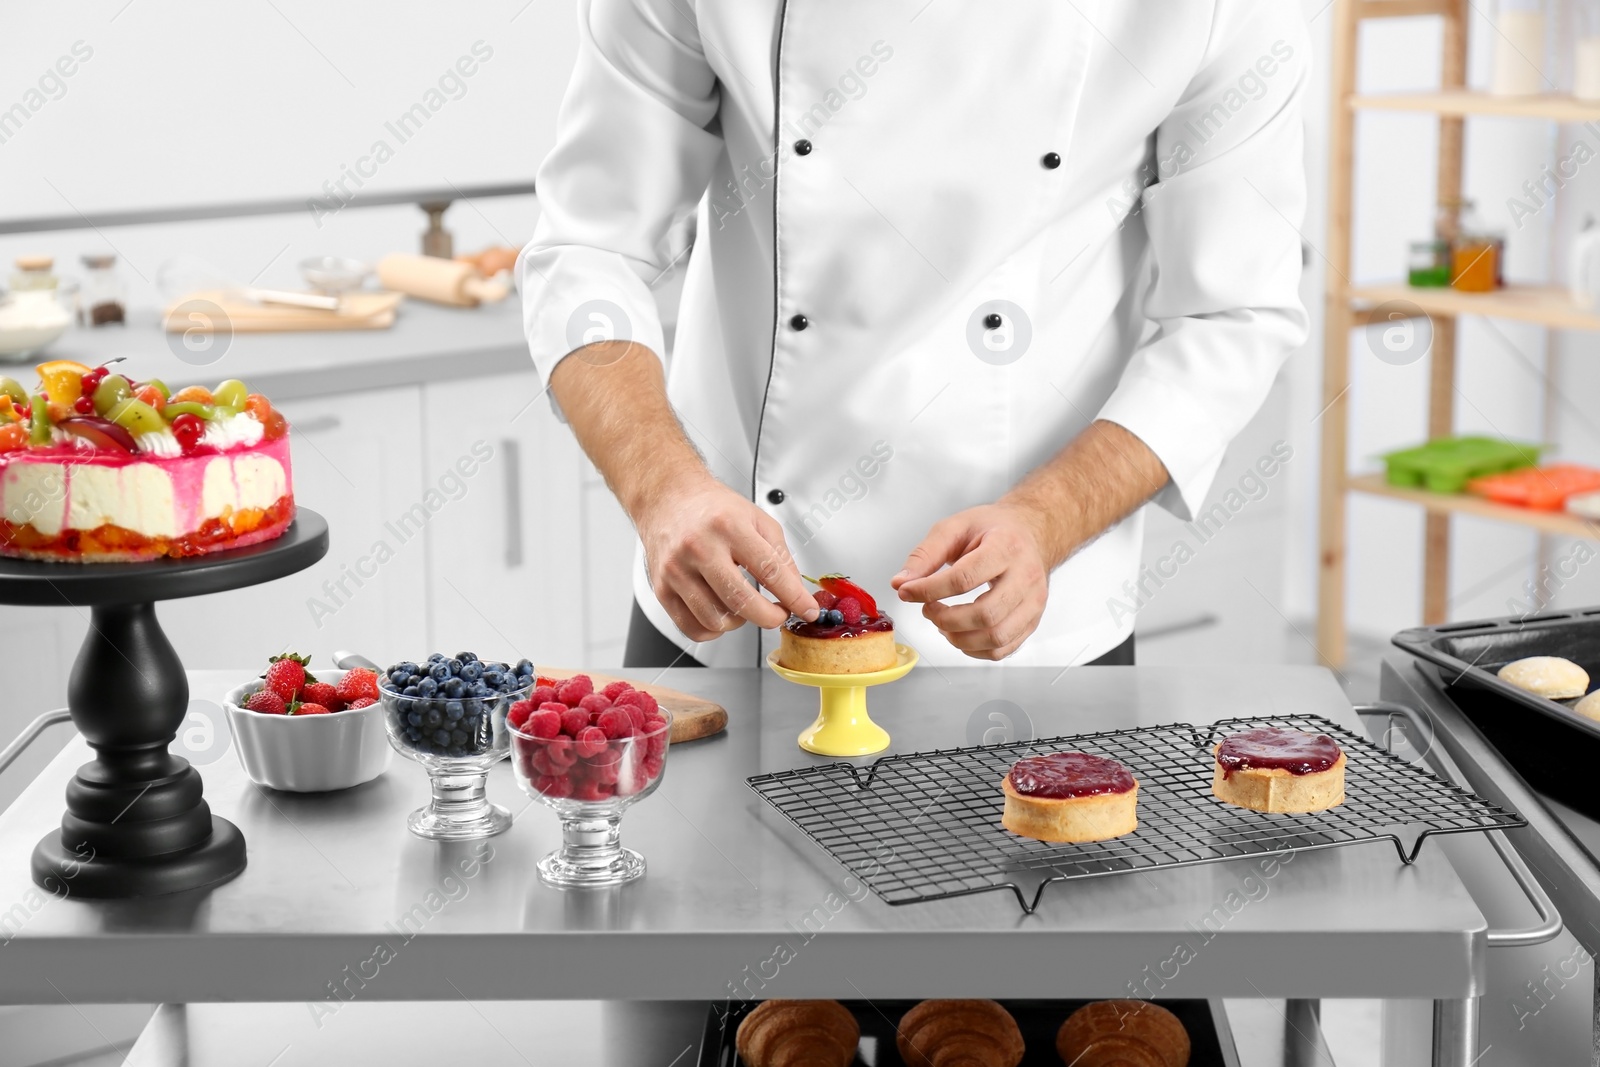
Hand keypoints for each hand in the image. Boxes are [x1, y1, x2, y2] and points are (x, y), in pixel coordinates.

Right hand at [635, 474, 818, 642]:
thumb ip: (780, 555)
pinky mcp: (662, 589)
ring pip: (716, 620)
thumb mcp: (756, 519)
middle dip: (770, 617)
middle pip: (742, 601)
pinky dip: (713, 631)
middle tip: (778, 614)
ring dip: (740, 622)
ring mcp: (677, 570)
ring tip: (743, 606)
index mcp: (728, 526)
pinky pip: (692, 627)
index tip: (807, 610)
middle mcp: (700, 548)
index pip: (769, 571)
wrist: (668, 499)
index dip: (794, 597)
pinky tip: (721, 614)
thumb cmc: (712, 509)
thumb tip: (796, 592)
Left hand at [891, 504, 1050, 660]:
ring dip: (959, 638)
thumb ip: (925, 555)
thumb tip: (900, 583)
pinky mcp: (1032, 620)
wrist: (1029, 532)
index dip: (929, 590)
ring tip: (942, 623)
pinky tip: (960, 634)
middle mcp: (1026, 576)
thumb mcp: (955, 528)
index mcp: (1006, 547)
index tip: (907, 592)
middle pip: (985, 614)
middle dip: (945, 619)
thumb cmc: (992, 529)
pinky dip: (974, 649)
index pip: (965, 578)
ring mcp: (1033, 602)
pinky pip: (1002, 649)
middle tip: (927, 609)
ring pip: (996, 637)